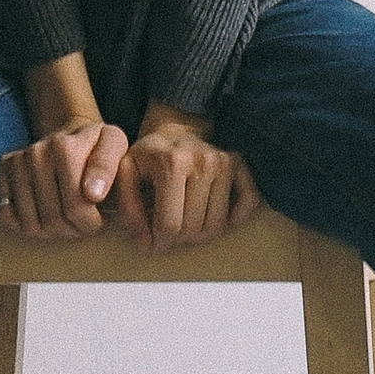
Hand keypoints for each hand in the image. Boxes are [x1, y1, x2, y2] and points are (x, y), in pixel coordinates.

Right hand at [0, 116, 127, 238]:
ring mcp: (17, 162)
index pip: (76, 207)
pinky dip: (26, 225)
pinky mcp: (2, 171)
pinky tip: (45, 216)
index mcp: (65, 147)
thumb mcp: (114, 146)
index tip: (101, 218)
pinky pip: (6, 216)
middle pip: (53, 219)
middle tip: (84, 222)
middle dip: (73, 229)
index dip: (91, 223)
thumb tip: (92, 194)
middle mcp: (36, 153)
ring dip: (52, 231)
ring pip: (30, 223)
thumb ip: (108, 167)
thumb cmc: (96, 148)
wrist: (69, 137)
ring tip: (67, 220)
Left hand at [113, 105, 261, 254]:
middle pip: (194, 228)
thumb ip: (128, 209)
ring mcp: (225, 162)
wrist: (174, 129)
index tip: (151, 243)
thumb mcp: (127, 175)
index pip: (170, 224)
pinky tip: (214, 217)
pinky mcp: (239, 164)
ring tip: (185, 224)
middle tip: (166, 233)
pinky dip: (235, 218)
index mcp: (172, 163)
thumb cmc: (148, 156)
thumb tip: (145, 244)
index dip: (158, 242)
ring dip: (200, 234)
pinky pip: (248, 202)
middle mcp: (204, 162)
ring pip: (217, 224)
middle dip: (177, 240)